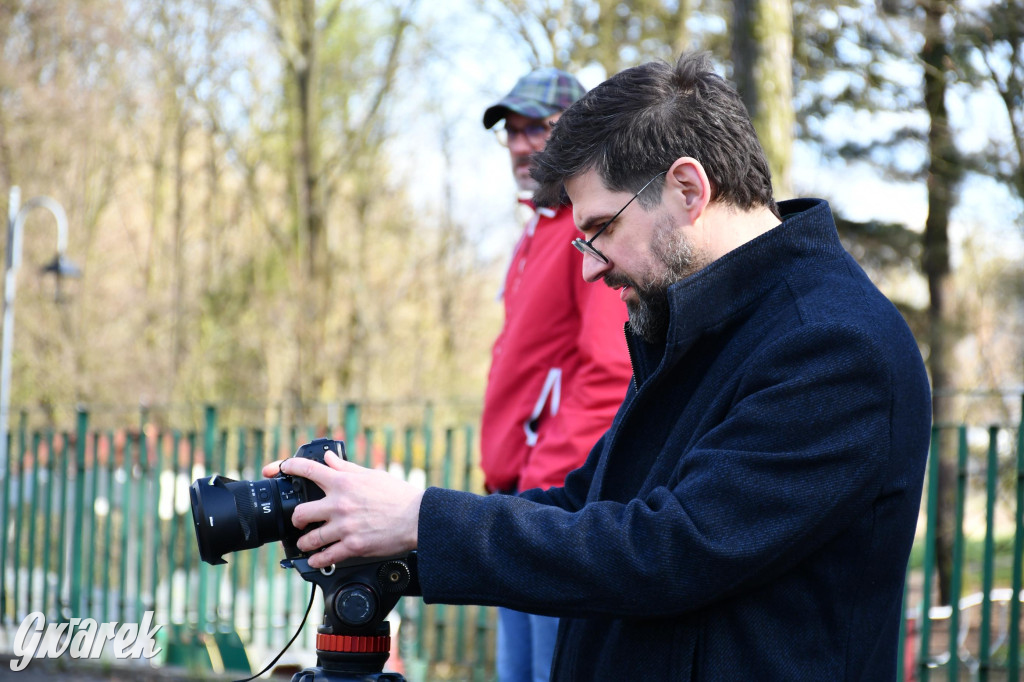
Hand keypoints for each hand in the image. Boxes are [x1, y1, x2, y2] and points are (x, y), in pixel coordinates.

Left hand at [262, 452, 423, 568]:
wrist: (417, 518)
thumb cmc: (398, 495)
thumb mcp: (371, 475)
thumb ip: (346, 467)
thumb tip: (329, 459)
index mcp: (343, 482)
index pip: (307, 470)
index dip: (286, 467)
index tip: (275, 469)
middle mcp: (339, 504)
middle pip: (300, 513)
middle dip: (296, 520)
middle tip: (298, 523)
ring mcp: (344, 527)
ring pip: (309, 539)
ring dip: (304, 543)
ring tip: (306, 544)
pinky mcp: (352, 546)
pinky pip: (325, 556)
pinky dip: (317, 559)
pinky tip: (316, 559)